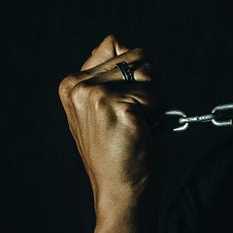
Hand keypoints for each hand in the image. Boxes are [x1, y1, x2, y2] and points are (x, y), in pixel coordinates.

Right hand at [58, 35, 162, 213]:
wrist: (123, 192)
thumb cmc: (124, 150)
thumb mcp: (109, 107)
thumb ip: (110, 74)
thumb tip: (116, 40)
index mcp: (72, 84)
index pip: (117, 44)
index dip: (135, 70)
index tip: (128, 104)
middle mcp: (77, 85)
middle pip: (138, 54)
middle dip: (150, 83)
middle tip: (137, 118)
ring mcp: (93, 94)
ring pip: (149, 69)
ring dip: (156, 96)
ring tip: (139, 124)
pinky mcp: (113, 104)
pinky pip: (157, 90)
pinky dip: (160, 110)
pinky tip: (143, 131)